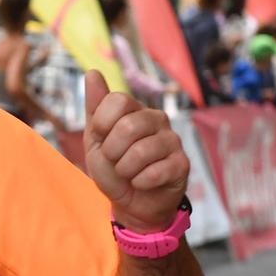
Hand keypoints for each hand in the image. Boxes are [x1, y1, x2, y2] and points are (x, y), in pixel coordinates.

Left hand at [84, 69, 187, 231]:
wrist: (131, 203)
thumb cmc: (113, 168)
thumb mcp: (95, 139)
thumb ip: (95, 108)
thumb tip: (93, 72)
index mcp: (135, 109)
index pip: (117, 101)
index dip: (102, 124)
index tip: (101, 138)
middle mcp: (157, 119)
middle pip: (128, 126)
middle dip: (112, 152)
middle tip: (116, 160)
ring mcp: (172, 141)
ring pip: (141, 152)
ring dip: (125, 170)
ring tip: (129, 173)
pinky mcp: (182, 164)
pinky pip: (154, 172)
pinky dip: (140, 183)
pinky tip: (143, 182)